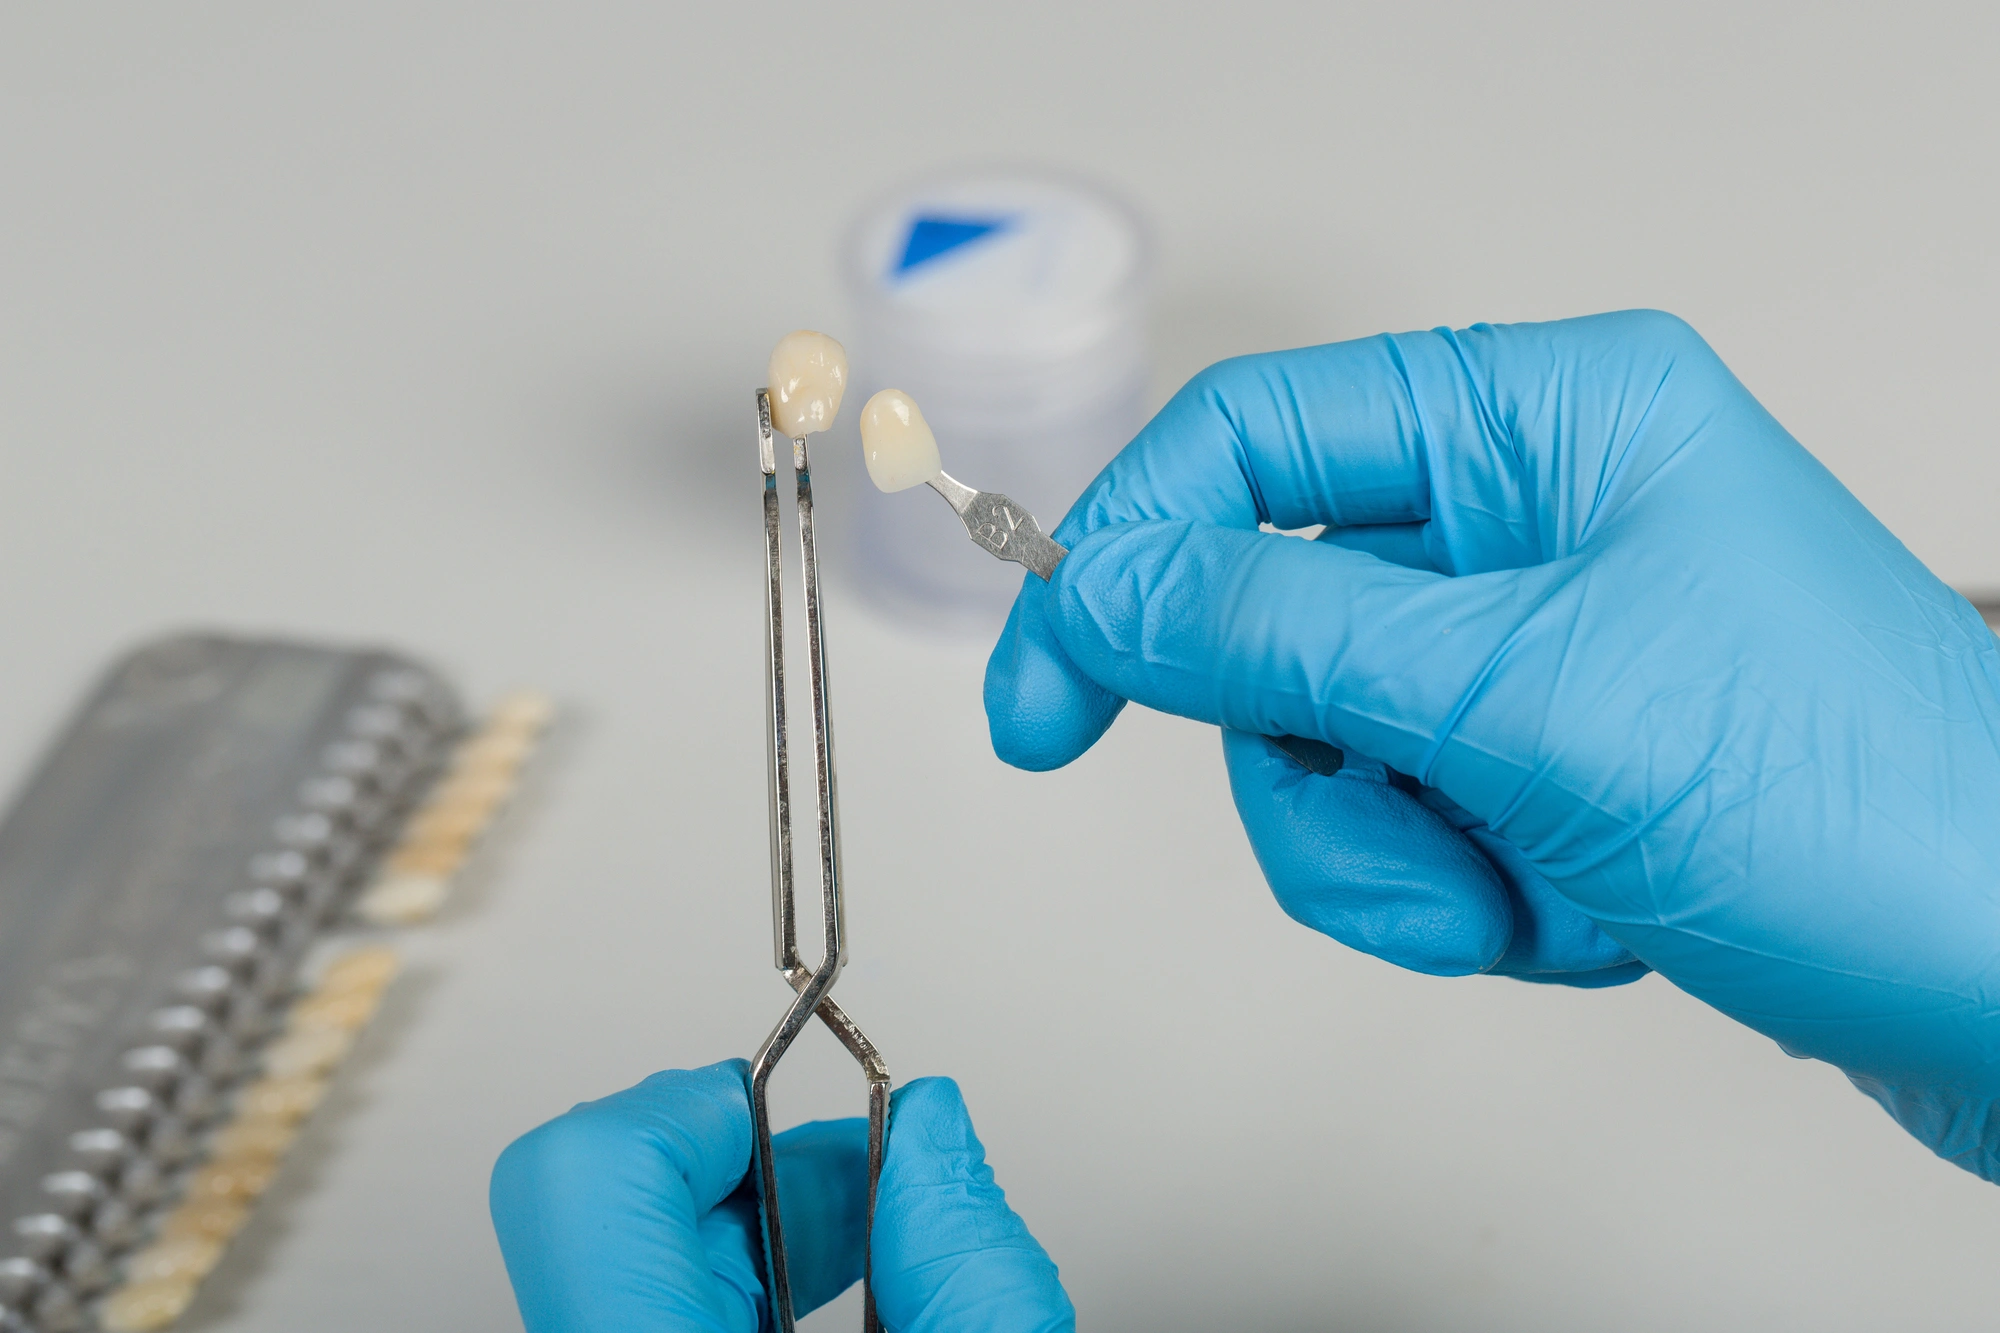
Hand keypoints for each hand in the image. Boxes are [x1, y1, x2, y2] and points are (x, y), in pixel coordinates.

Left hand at [489, 1060, 1073, 1330]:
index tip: (785, 1092)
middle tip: (862, 1179)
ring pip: (628, 1237)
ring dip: (758, 1210)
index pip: (585, 1174)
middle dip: (753, 1153)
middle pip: (607, 1192)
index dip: (698, 1098)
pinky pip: (644, 1279)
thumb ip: (969, 1263)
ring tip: (862, 1236)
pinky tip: (820, 1286)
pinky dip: (741, 1259)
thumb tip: (932, 1125)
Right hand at [985, 310, 1999, 1179]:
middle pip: (1272, 620)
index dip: (1127, 552)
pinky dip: (1456, 899)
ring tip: (1517, 891)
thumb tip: (1096, 587)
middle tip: (1380, 836)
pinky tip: (1572, 915)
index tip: (1050, 685)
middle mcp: (1528, 520)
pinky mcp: (1539, 765)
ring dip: (1393, 856)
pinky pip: (1395, 829)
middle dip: (1314, 766)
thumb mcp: (1521, 696)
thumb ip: (1276, 632)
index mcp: (1541, 424)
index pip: (1255, 440)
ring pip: (1321, 750)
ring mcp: (1530, 652)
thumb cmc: (1856, 800)